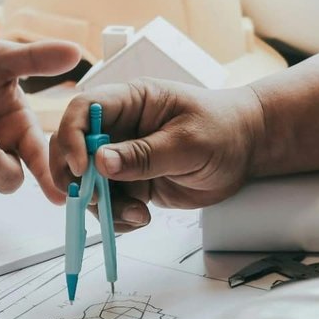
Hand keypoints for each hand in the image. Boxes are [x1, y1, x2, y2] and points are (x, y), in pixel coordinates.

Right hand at [49, 79, 265, 231]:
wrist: (246, 150)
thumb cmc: (224, 129)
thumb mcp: (188, 141)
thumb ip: (144, 154)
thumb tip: (101, 162)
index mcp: (129, 101)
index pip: (83, 110)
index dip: (73, 137)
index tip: (84, 168)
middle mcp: (118, 128)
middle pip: (72, 148)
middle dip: (75, 178)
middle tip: (93, 199)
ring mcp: (121, 157)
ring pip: (87, 183)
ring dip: (101, 205)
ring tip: (136, 214)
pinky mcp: (130, 183)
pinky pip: (107, 203)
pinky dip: (116, 217)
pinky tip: (140, 217)